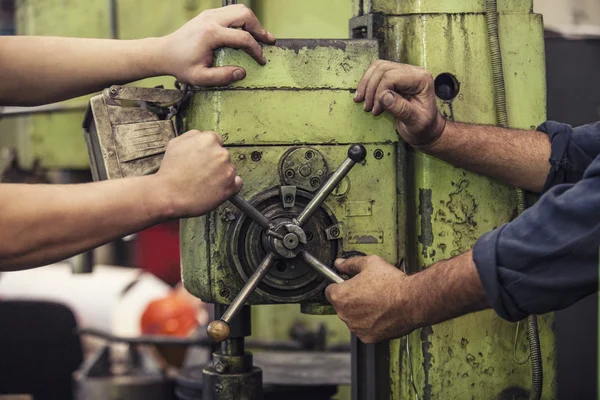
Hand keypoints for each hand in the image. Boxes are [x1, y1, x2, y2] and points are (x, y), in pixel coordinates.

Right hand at [155, 130, 241, 217]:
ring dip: (221, 174)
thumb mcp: (175, 143)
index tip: (203, 160)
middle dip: (214, 163)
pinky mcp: (231, 186)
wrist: (168, 194)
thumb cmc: (170, 171)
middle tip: (200, 173)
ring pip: (229, 169)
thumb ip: (192, 136)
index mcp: (209, 139)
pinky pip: (237, 183)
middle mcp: (221, 153)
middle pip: (223, 155)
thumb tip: (201, 136)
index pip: (217, 141)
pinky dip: (229, 186)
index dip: (208, 152)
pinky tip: (215, 188)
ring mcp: (228, 169)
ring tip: (204, 182)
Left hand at [160, 4, 275, 86]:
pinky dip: (242, 21)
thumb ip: (222, 77)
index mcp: (211, 34)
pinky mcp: (209, 14)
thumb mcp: (200, 78)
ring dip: (252, 22)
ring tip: (260, 36)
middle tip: (268, 41)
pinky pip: (231, 12)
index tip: (261, 61)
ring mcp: (210, 14)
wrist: (164, 52)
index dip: (256, 50)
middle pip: (245, 15)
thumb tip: (241, 73)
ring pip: (239, 10)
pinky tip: (246, 33)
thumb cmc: (181, 66)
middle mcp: (211, 19)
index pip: (243, 38)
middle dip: (259, 28)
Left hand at [325, 255, 418, 342]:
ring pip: (353, 318)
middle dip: (351, 298)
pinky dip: (371, 323)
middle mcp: (344, 314)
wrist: (412, 301)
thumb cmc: (391, 283)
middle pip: (342, 305)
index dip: (340, 285)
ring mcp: (355, 327)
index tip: (348, 283)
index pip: (329, 290)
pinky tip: (381, 312)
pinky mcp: (368, 337)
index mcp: (340, 296)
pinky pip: (364, 328)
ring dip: (360, 311)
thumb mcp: (369, 263)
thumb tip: (340, 263)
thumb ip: (350, 264)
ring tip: (378, 301)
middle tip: (368, 290)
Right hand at [354, 60, 445, 147]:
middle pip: (383, 69)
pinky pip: (377, 72)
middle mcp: (414, 72)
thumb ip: (401, 109)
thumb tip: (383, 96)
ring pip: (378, 68)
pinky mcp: (397, 76)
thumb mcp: (414, 122)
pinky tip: (364, 95)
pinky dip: (368, 83)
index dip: (379, 91)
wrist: (426, 130)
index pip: (392, 76)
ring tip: (361, 100)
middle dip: (371, 88)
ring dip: (366, 84)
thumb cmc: (423, 127)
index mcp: (421, 80)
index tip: (376, 110)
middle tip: (367, 107)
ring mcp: (405, 72)